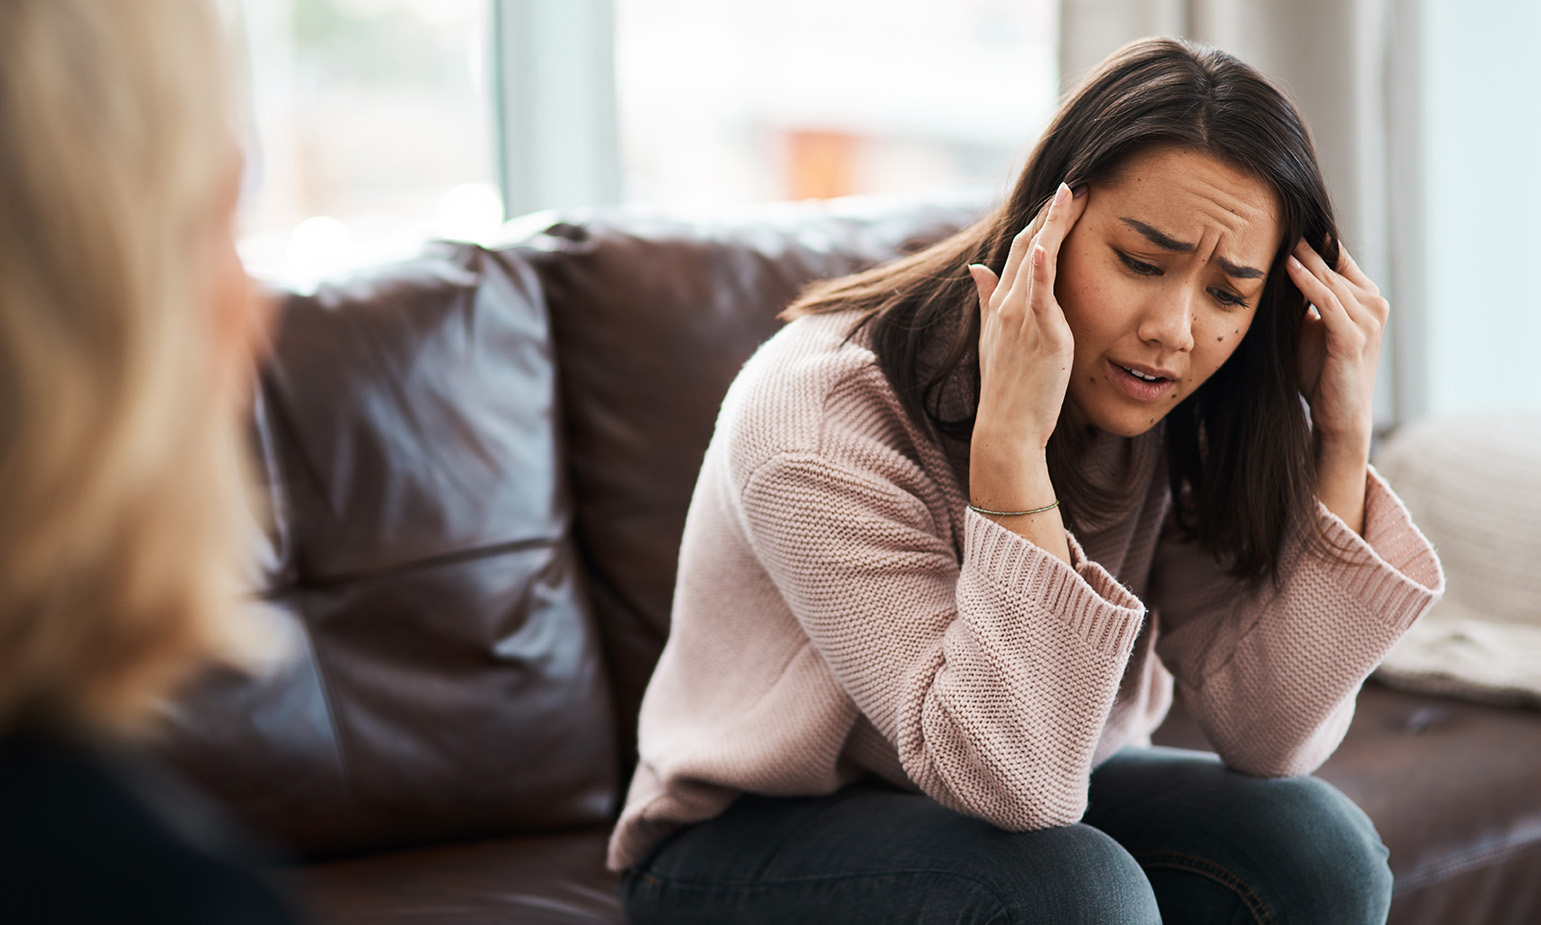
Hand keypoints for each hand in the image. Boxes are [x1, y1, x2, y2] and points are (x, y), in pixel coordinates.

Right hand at [968, 182, 1088, 453]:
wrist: (1005, 427)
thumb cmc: (1006, 388)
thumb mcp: (993, 338)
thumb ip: (986, 299)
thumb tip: (975, 268)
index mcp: (1000, 304)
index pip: (1019, 250)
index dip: (1039, 221)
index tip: (1061, 197)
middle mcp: (1007, 305)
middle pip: (1027, 245)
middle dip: (1051, 213)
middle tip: (1076, 184)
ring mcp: (1022, 318)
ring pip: (1035, 259)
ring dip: (1053, 224)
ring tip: (1074, 194)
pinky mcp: (1041, 335)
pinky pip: (1039, 295)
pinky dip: (1039, 269)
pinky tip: (1045, 244)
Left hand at [1286, 239, 1388, 532]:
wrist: (1337, 417)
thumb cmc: (1318, 373)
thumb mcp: (1304, 327)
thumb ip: (1294, 298)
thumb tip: (1262, 267)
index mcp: (1362, 295)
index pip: (1332, 253)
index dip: (1305, 236)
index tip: (1271, 215)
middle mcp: (1371, 301)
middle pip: (1328, 261)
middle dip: (1298, 241)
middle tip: (1266, 215)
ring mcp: (1367, 319)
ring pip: (1327, 278)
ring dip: (1298, 257)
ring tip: (1270, 234)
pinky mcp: (1354, 337)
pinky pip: (1329, 302)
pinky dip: (1309, 284)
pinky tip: (1288, 267)